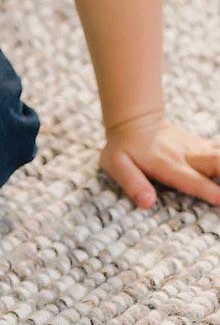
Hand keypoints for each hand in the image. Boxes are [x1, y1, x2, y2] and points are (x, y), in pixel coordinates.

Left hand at [101, 112, 219, 207]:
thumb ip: (132, 183)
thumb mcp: (115, 164)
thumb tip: (146, 203)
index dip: (207, 191)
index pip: (191, 180)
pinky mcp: (205, 146)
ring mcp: (199, 150)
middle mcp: (188, 156)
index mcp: (168, 165)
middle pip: (218, 163)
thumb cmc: (122, 148)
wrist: (134, 121)